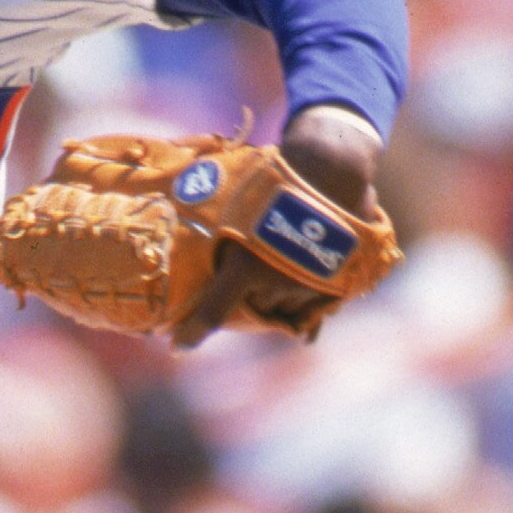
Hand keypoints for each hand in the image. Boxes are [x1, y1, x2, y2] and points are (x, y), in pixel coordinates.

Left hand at [169, 105, 387, 348]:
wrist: (330, 166)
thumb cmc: (273, 179)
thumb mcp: (238, 204)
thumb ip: (223, 237)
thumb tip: (193, 230)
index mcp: (245, 265)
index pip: (213, 311)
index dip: (194, 332)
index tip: (178, 346)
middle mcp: (275, 282)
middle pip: (254, 310)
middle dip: (250, 298)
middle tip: (253, 271)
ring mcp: (307, 285)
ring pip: (285, 311)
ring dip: (280, 299)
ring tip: (282, 267)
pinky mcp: (335, 284)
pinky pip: (316, 314)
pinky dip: (308, 311)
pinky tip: (305, 318)